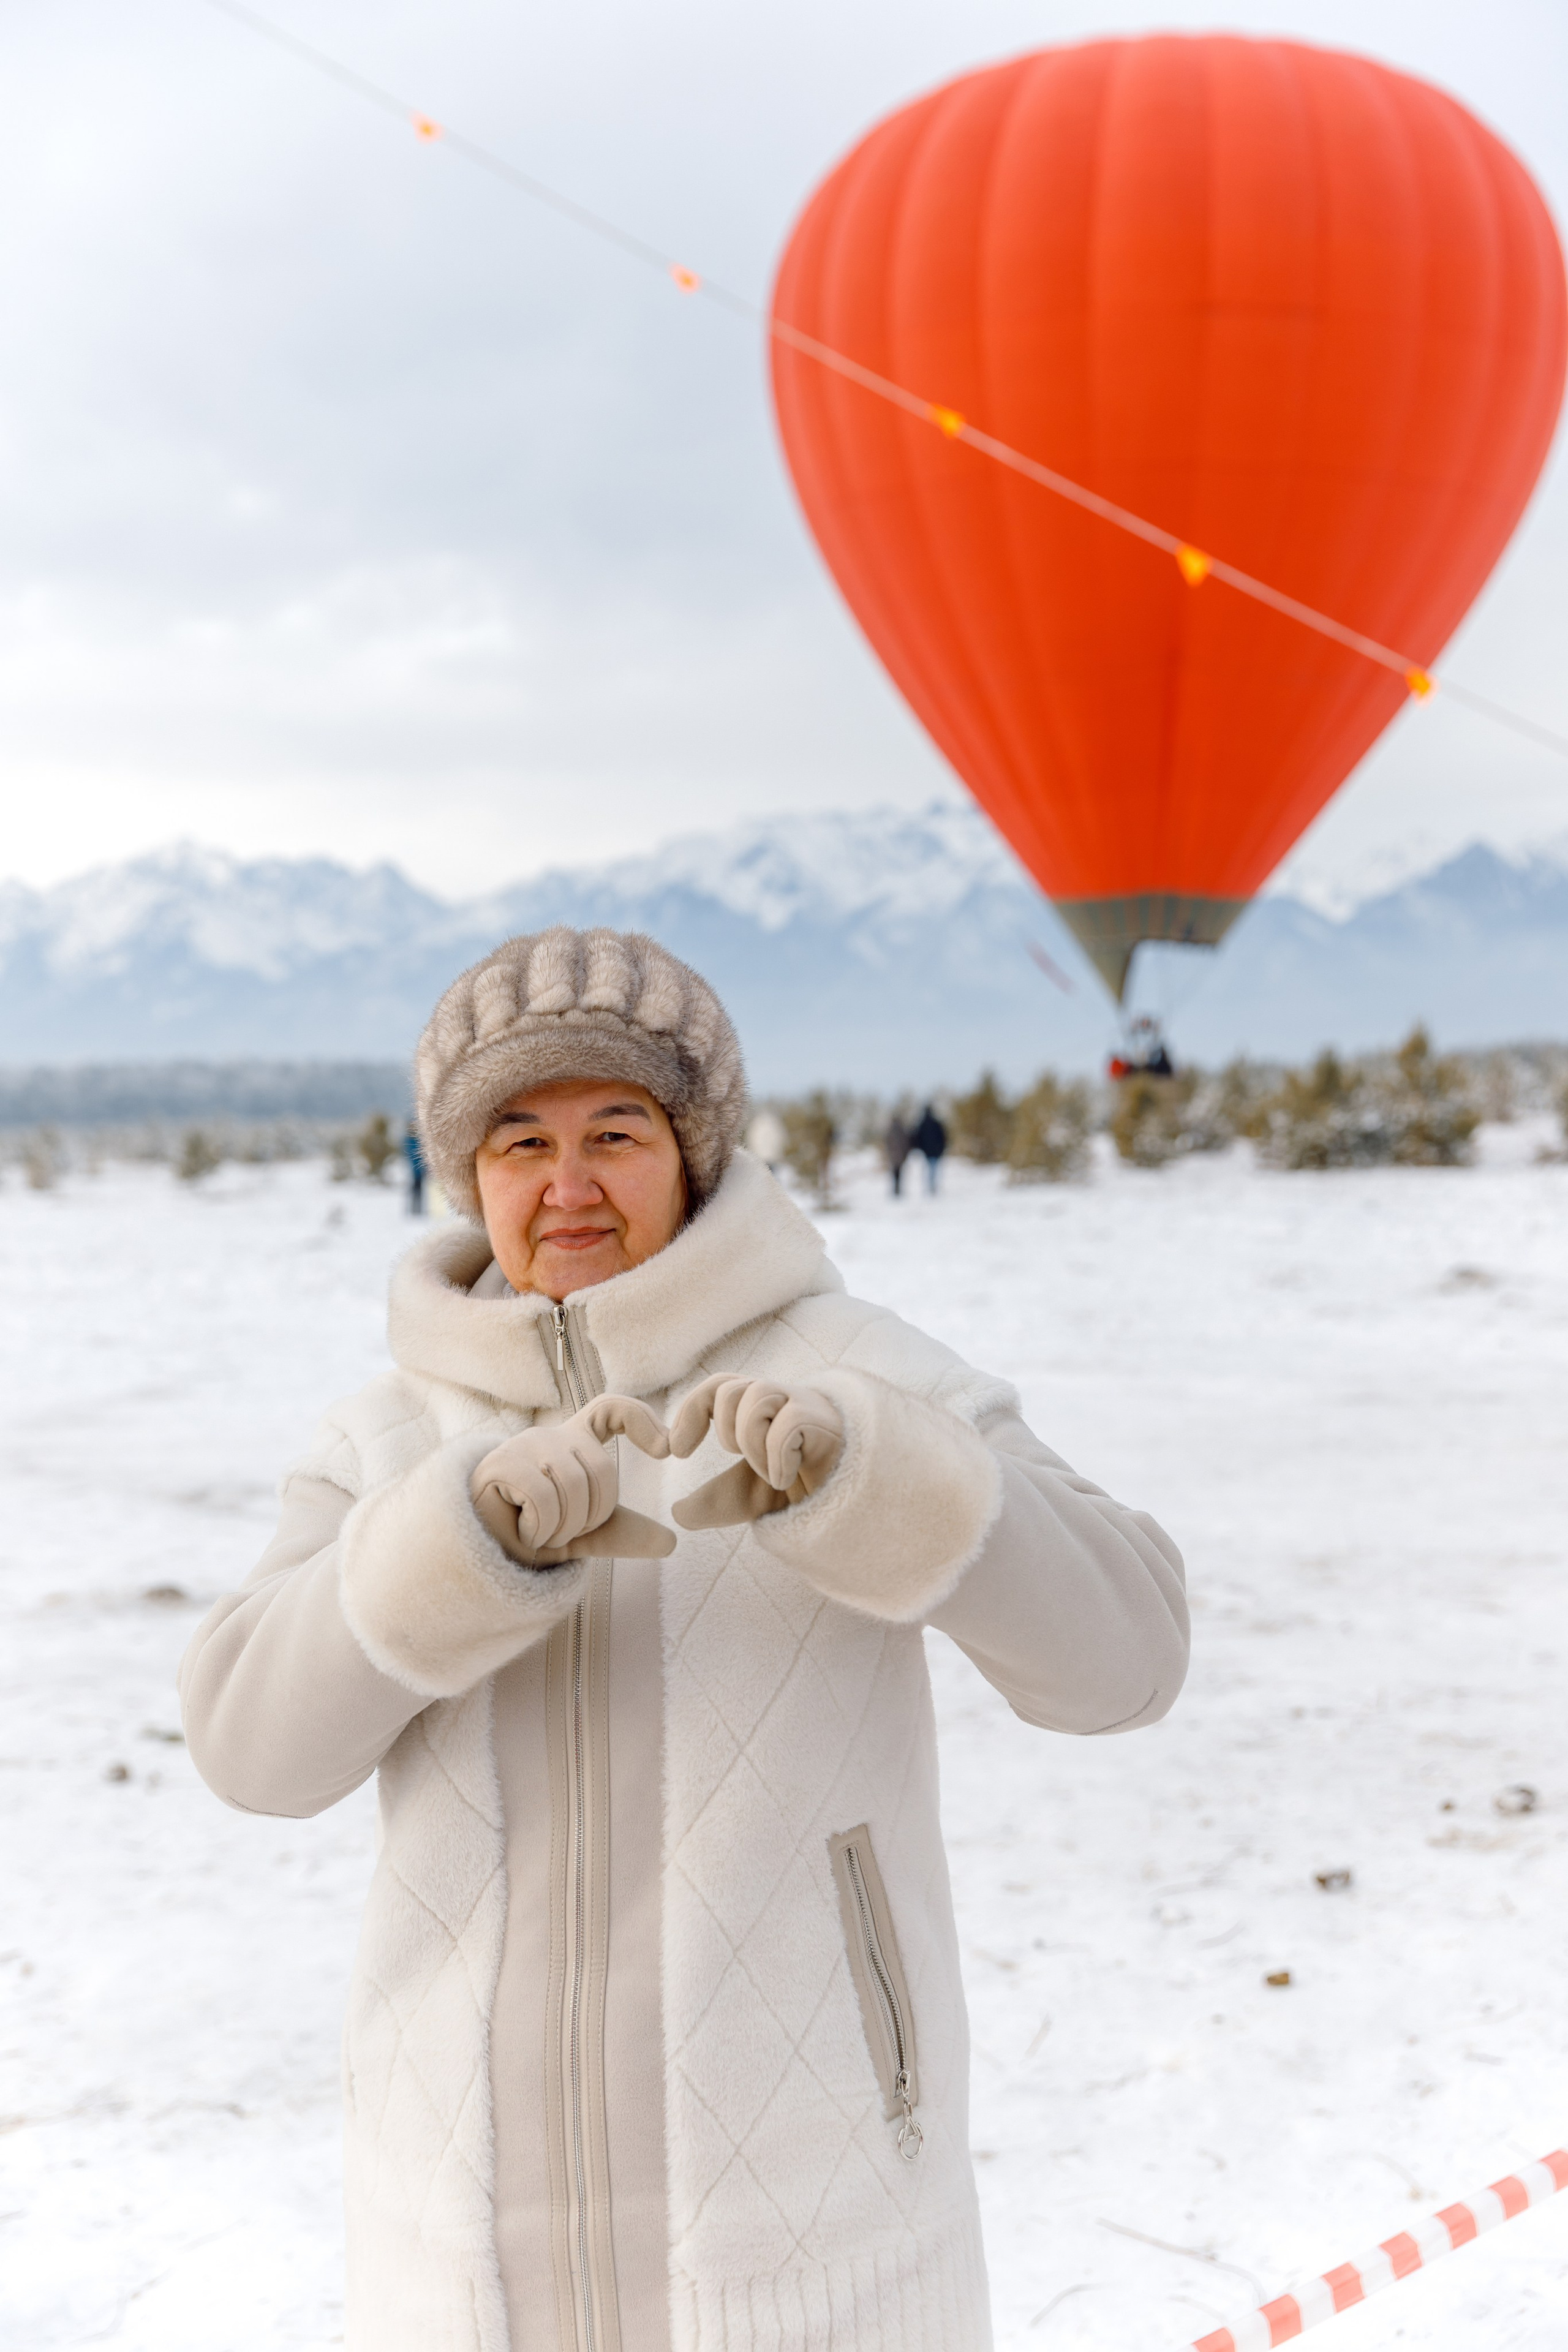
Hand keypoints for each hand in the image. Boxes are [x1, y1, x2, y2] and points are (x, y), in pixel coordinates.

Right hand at [471, 1396, 673, 1563]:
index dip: (641, 1419)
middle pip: (603, 1470)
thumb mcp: (585, 1535)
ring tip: (540, 1533)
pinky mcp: (500, 1464)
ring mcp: (525, 1446)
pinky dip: (541, 1530)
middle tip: (561, 1532)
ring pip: (575, 1487)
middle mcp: (552, 1436)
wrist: (481, 1551)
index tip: (667, 1449)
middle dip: (592, 1517)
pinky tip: (523, 1532)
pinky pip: (545, 1500)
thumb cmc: (534, 1532)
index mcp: (575, 1442)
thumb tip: (671, 1541)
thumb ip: (624, 1533)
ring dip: (564, 1528)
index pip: (611, 1409)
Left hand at [669, 1375, 843, 1529]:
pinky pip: (789, 1422)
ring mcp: (805, 1405)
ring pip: (758, 1395)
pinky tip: (788, 1478)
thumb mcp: (748, 1500)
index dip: (690, 1411)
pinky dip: (777, 1458)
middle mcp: (779, 1399)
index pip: (716, 1387)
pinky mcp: (828, 1423)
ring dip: (753, 1443)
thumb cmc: (801, 1490)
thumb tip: (678, 1513)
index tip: (676, 1451)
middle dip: (726, 1432)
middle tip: (744, 1463)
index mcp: (757, 1410)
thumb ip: (712, 1503)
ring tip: (770, 1472)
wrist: (849, 1506)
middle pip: (732, 1387)